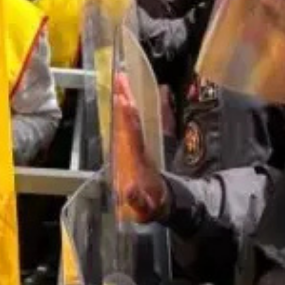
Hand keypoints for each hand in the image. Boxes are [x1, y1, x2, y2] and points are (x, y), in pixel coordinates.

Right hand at [114, 72, 165, 222]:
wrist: (164, 202)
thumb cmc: (151, 205)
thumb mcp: (145, 208)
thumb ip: (138, 201)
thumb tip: (131, 191)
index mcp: (140, 159)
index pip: (133, 134)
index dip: (127, 117)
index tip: (121, 99)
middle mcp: (141, 148)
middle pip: (133, 119)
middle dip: (127, 98)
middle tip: (120, 76)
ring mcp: (139, 147)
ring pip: (133, 119)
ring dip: (127, 99)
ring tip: (121, 80)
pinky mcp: (137, 147)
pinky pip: (131, 124)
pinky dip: (126, 109)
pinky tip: (123, 96)